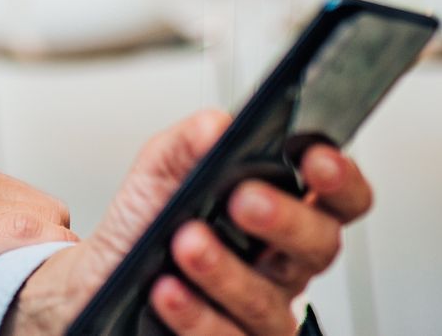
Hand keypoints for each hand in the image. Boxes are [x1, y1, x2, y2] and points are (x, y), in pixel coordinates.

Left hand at [5, 110, 373, 335]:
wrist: (101, 276)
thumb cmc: (145, 222)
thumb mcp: (159, 172)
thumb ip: (187, 143)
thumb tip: (215, 127)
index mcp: (283, 209)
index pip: (340, 197)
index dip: (340, 179)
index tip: (313, 158)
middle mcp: (282, 263)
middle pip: (319, 246)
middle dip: (286, 220)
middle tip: (245, 200)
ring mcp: (261, 311)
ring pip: (268, 302)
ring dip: (226, 271)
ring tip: (186, 242)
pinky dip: (195, 315)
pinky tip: (167, 290)